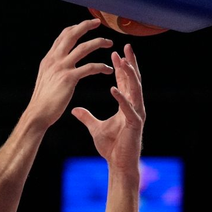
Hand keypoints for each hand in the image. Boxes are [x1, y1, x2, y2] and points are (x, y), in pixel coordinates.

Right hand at [23, 18, 114, 130]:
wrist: (38, 113)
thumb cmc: (43, 100)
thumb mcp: (45, 78)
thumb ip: (53, 68)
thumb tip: (58, 63)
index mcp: (49, 59)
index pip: (63, 36)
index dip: (75, 28)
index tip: (86, 25)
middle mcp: (54, 60)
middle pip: (72, 35)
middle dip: (86, 26)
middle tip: (98, 22)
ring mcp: (62, 68)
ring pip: (84, 48)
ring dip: (99, 42)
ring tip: (109, 43)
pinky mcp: (69, 78)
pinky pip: (90, 67)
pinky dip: (101, 67)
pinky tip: (108, 69)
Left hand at [70, 44, 144, 174]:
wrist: (119, 164)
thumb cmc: (112, 147)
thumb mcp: (95, 128)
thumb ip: (86, 117)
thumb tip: (74, 110)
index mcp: (126, 105)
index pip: (124, 82)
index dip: (121, 67)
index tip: (115, 52)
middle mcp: (134, 106)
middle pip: (133, 81)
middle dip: (130, 64)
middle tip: (125, 48)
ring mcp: (136, 115)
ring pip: (135, 91)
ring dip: (129, 76)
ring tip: (123, 62)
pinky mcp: (134, 124)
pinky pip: (128, 109)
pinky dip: (121, 98)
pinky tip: (114, 88)